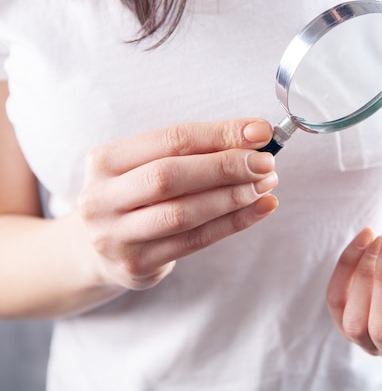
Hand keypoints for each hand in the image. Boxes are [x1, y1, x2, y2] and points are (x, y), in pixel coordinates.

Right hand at [78, 119, 278, 290]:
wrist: (99, 250)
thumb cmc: (138, 196)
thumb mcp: (151, 165)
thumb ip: (198, 149)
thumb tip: (256, 135)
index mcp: (104, 160)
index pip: (170, 139)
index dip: (218, 134)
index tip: (259, 132)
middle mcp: (101, 198)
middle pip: (170, 176)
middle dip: (225, 167)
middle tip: (265, 162)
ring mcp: (115, 236)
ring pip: (183, 213)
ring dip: (233, 197)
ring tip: (266, 184)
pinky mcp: (136, 265)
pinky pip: (195, 241)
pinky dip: (233, 223)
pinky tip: (260, 208)